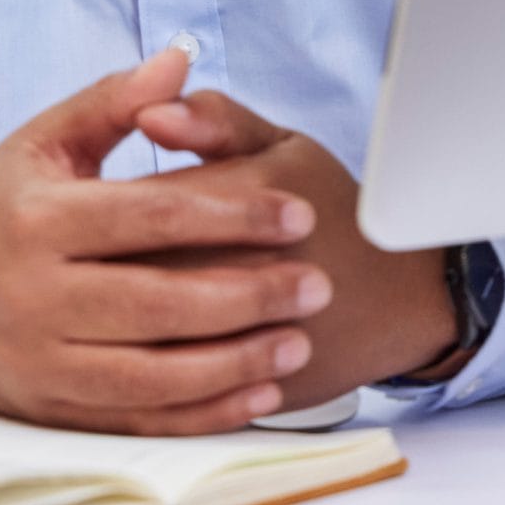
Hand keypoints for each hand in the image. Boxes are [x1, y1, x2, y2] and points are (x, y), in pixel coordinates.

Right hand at [0, 49, 334, 432]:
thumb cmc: (2, 203)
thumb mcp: (45, 139)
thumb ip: (114, 98)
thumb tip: (179, 57)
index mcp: (40, 220)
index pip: (153, 216)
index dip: (233, 215)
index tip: (300, 215)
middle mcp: (36, 295)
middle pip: (160, 302)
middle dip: (249, 296)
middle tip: (318, 285)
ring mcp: (40, 361)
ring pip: (152, 374)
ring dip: (235, 363)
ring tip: (299, 341)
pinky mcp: (48, 410)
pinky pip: (135, 420)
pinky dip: (199, 414)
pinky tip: (256, 394)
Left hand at [133, 90, 458, 408]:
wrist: (398, 296)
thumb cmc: (331, 208)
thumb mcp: (280, 143)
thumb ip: (211, 118)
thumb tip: (151, 114)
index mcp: (242, 201)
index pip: (135, 204)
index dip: (107, 204)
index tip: (107, 203)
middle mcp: (237, 274)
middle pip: (129, 269)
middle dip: (106, 259)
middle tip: (108, 252)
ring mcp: (241, 341)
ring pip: (140, 332)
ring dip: (120, 314)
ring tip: (127, 292)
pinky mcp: (238, 391)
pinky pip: (166, 387)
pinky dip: (145, 364)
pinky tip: (149, 341)